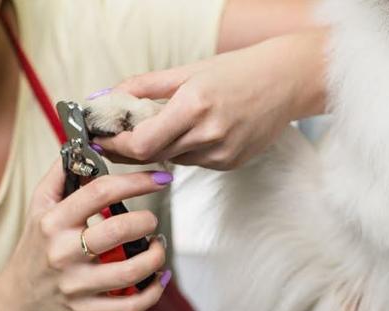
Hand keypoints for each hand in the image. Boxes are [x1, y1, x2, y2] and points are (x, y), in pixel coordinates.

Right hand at [0, 159, 172, 310]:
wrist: (20, 297)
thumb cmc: (37, 244)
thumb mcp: (39, 205)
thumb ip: (61, 173)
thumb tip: (85, 142)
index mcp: (53, 221)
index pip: (100, 192)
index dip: (137, 181)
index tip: (160, 177)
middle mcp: (62, 252)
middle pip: (118, 231)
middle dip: (146, 221)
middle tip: (152, 219)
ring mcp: (75, 285)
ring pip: (130, 272)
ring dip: (155, 256)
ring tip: (157, 246)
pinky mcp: (87, 310)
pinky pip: (130, 306)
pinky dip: (153, 291)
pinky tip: (160, 277)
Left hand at [93, 29, 326, 169]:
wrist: (286, 82)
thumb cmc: (237, 71)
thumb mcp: (186, 71)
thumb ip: (144, 87)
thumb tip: (107, 98)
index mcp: (194, 105)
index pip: (142, 143)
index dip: (116, 145)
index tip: (102, 139)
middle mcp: (209, 133)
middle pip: (153, 155)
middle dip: (130, 148)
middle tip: (117, 137)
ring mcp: (222, 152)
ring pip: (173, 159)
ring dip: (161, 146)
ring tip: (168, 123)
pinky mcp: (231, 163)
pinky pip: (194, 161)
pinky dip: (186, 149)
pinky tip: (199, 130)